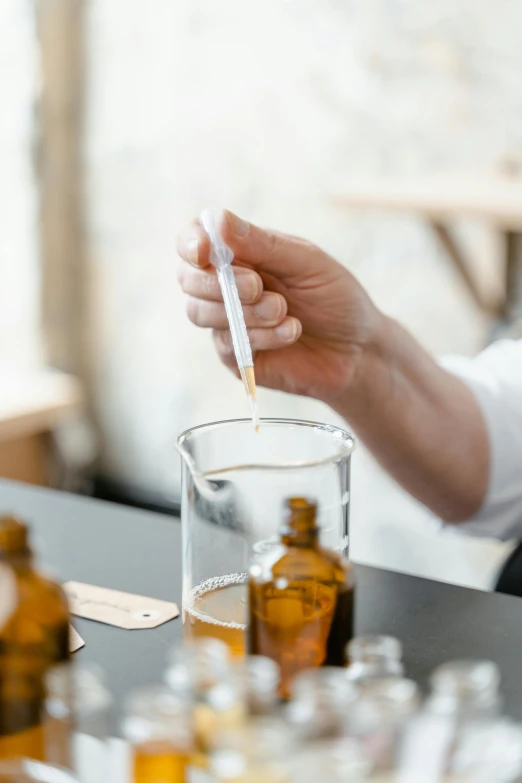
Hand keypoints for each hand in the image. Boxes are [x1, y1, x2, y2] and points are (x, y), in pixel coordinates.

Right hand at [177, 210, 381, 403]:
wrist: (359, 349)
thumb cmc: (335, 298)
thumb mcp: (306, 262)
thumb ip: (262, 243)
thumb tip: (215, 221)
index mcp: (241, 254)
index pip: (194, 240)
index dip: (191, 243)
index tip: (205, 250)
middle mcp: (226, 286)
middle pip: (188, 278)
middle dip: (219, 282)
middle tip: (258, 287)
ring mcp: (228, 322)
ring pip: (200, 312)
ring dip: (243, 311)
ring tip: (284, 311)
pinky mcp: (236, 356)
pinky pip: (227, 344)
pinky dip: (260, 336)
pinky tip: (291, 332)